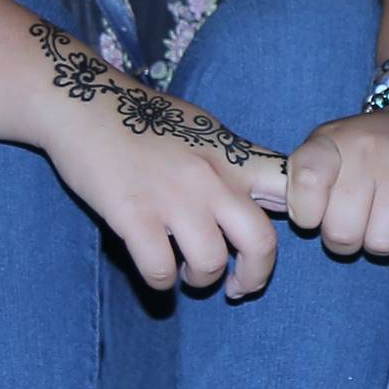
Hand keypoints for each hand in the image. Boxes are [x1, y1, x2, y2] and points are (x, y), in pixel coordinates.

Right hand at [26, 20, 288, 295]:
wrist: (83, 102)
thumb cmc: (143, 117)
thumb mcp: (203, 129)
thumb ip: (233, 163)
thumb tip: (268, 191)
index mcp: (232, 156)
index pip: (291, 188)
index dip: (305, 217)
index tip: (288, 238)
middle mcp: (211, 177)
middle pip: (261, 242)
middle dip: (255, 275)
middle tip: (238, 286)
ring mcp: (172, 197)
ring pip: (209, 262)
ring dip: (200, 279)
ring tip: (187, 274)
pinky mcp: (133, 214)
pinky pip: (159, 269)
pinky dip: (160, 283)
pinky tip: (156, 272)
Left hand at [282, 100, 388, 261]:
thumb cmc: (369, 149)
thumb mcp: (328, 149)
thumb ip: (303, 182)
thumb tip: (293, 222)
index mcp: (329, 142)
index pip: (305, 183)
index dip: (306, 214)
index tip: (316, 213)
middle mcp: (365, 149)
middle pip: (341, 233)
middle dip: (347, 240)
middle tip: (358, 221)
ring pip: (380, 244)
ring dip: (382, 244)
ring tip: (385, 220)